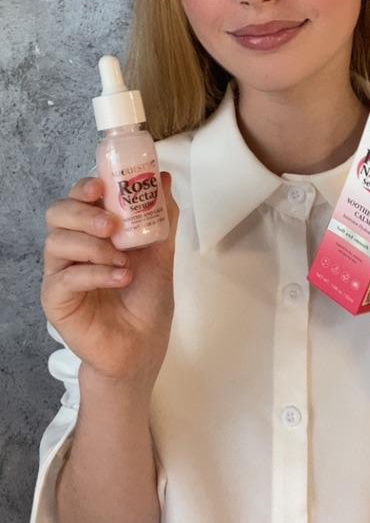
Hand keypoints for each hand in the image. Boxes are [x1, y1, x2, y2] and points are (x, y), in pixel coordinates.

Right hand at [41, 172, 178, 388]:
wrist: (143, 345)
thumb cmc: (147, 298)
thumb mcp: (161, 252)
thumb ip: (162, 216)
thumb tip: (162, 177)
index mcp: (92, 231)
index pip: (77, 198)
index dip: (84, 187)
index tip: (101, 187)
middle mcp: (72, 247)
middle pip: (57, 213)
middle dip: (84, 213)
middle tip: (112, 225)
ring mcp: (60, 273)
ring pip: (57, 242)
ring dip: (94, 246)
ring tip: (123, 261)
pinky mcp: (55, 299)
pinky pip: (66, 276)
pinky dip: (95, 273)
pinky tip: (120, 278)